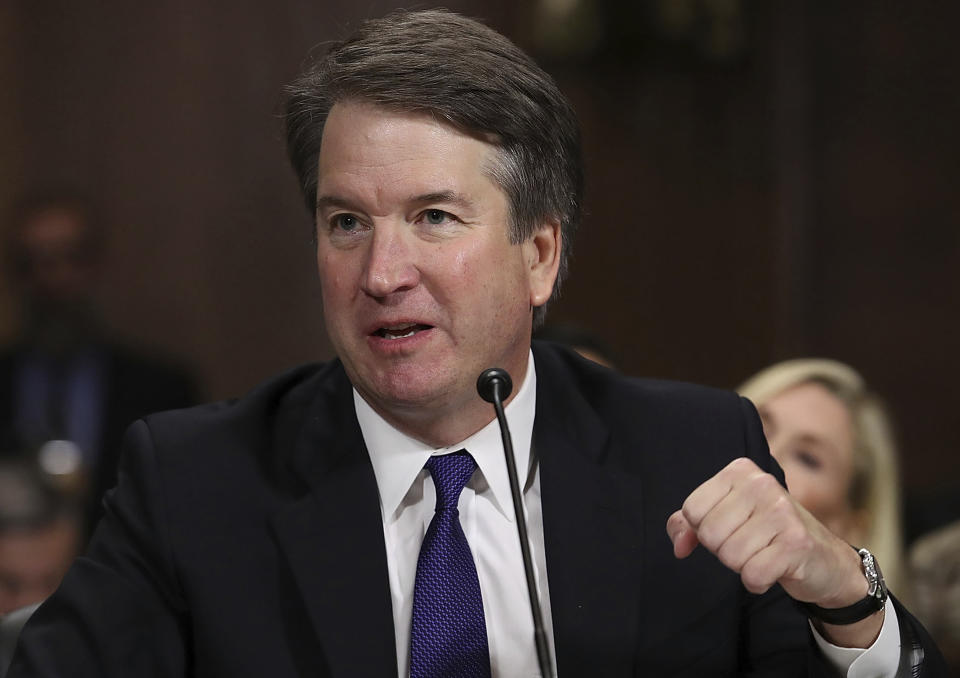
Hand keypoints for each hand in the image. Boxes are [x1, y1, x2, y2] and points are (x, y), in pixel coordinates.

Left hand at [665, 458, 882, 646]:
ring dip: (742, 566)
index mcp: (739, 472)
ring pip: (729, 556)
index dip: (704, 530)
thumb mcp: (725, 518)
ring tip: (763, 554)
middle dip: (723, 549)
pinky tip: (774, 570)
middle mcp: (761, 484)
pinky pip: (752, 575)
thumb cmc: (766, 535)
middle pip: (709, 534)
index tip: (730, 529)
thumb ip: (689, 525)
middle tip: (750, 544)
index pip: (692, 510)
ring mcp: (782, 512)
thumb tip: (679, 546)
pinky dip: (757, 582)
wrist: (825, 560)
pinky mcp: (796, 543)